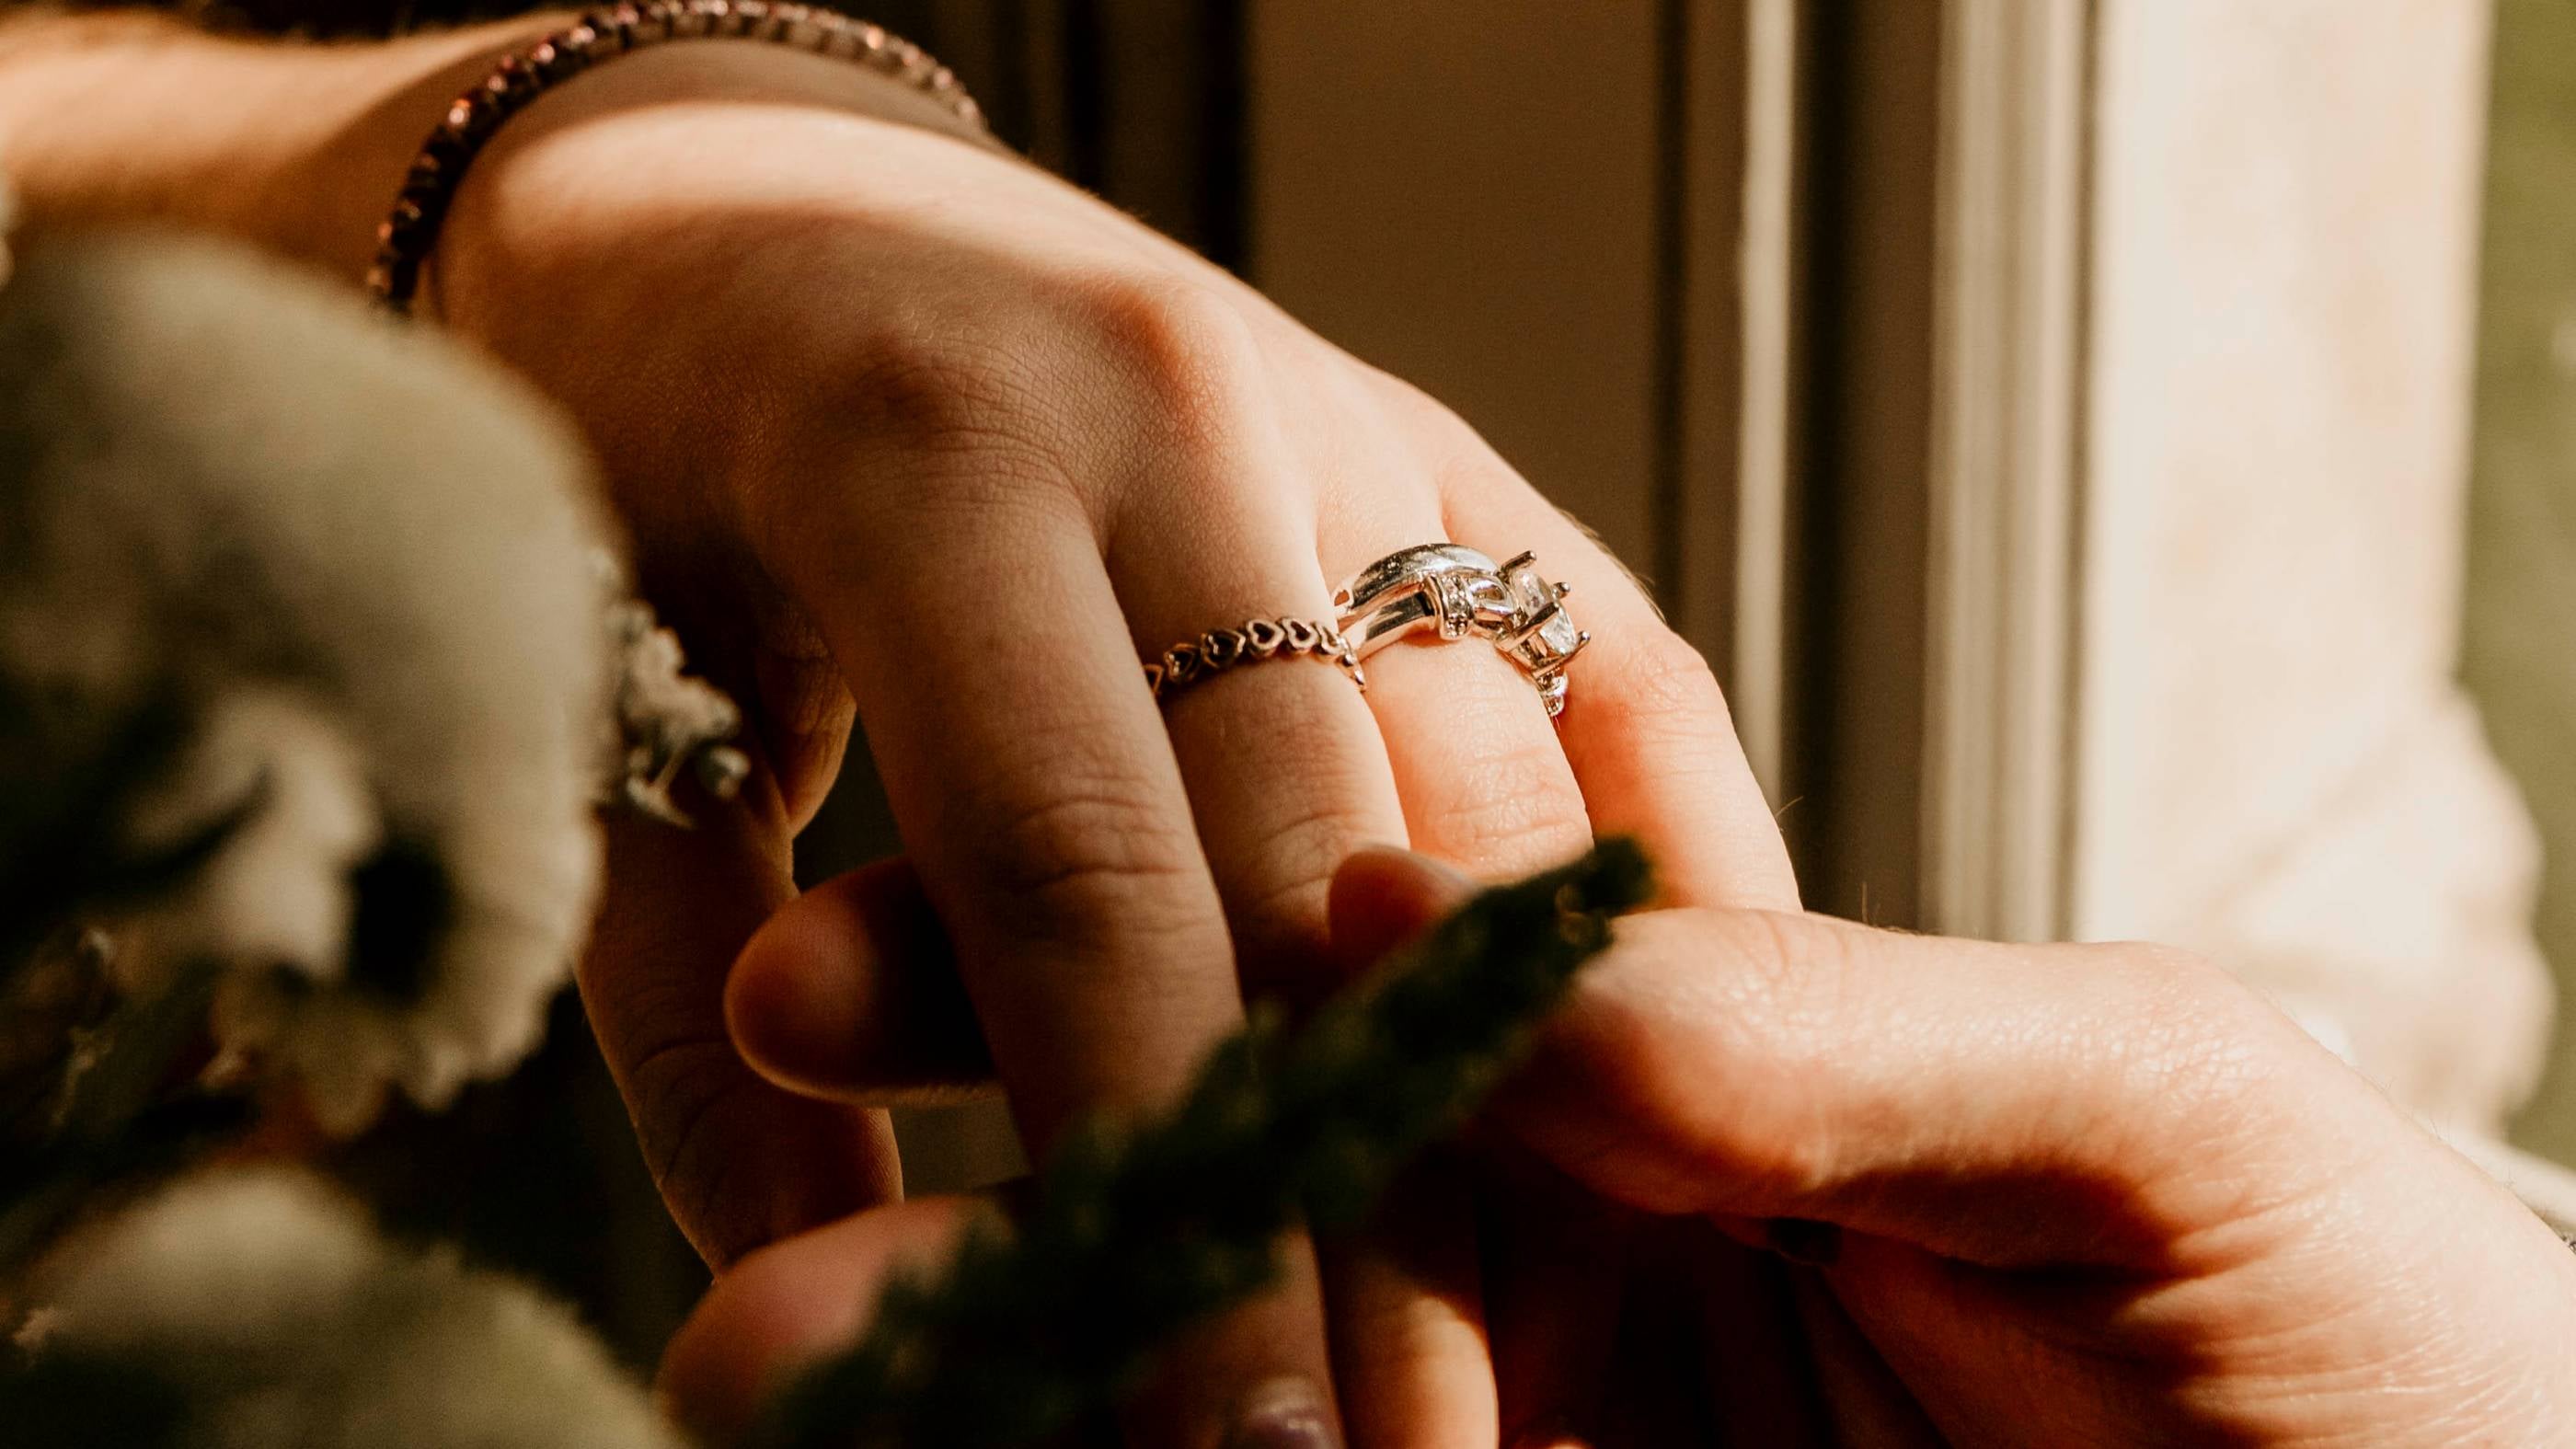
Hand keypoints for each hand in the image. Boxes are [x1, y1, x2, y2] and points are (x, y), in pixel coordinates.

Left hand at [423, 35, 1793, 1448]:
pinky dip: (1653, 892)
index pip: (1081, 877)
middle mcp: (1181, 408)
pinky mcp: (1439, 450)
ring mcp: (1339, 413)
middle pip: (1332, 865)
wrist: (721, 180)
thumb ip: (697, 1040)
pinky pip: (1607, 683)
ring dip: (1534, 1094)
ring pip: (1496, 793)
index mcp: (931, 453)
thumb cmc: (624, 464)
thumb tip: (797, 1333)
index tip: (1227, 1436)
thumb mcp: (611, 735)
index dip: (1168, 1180)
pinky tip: (1687, 1101)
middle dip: (1388, 1196)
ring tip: (1530, 1353)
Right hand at [676, 847, 2575, 1446]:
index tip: (935, 889)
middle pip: (1254, 1140)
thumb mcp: (2163, 1120)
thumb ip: (1840, 1020)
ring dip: (1003, 1319)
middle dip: (1007, 1103)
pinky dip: (1144, 1439)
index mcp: (1724, 1066)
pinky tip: (946, 1421)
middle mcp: (1597, 1235)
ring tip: (762, 1324)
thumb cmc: (2407, 1367)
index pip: (1398, 943)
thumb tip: (1468, 938)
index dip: (1175, 901)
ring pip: (1241, 1346)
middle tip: (776, 1032)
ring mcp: (1545, 1415)